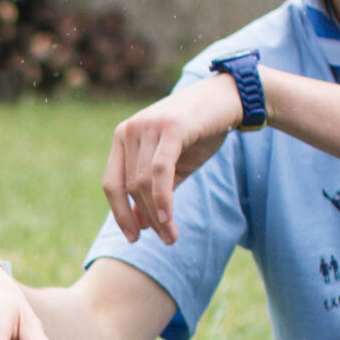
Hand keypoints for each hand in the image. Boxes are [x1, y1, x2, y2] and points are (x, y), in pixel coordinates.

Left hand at [102, 73, 242, 244]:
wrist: (228, 99)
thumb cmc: (199, 133)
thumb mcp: (173, 166)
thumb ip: (153, 192)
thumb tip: (140, 225)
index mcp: (123, 137)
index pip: (112, 184)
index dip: (120, 214)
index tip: (133, 238)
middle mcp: (130, 130)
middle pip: (131, 187)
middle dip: (146, 219)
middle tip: (166, 240)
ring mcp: (148, 126)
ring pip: (144, 182)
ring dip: (158, 215)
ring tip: (171, 236)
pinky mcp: (170, 128)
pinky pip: (160, 171)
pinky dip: (162, 198)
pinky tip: (168, 219)